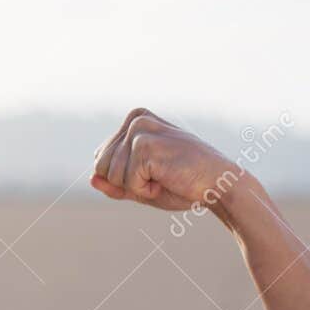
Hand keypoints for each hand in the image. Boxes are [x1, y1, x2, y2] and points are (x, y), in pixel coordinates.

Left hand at [89, 109, 240, 210]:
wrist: (218, 185)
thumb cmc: (183, 184)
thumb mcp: (141, 186)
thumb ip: (114, 184)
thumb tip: (91, 179)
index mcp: (134, 121)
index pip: (100, 160)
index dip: (124, 179)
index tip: (154, 173)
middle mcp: (135, 120)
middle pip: (100, 166)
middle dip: (127, 183)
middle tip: (160, 176)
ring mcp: (139, 130)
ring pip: (110, 175)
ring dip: (137, 187)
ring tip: (165, 176)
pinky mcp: (144, 145)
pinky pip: (125, 181)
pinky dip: (145, 189)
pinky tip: (168, 179)